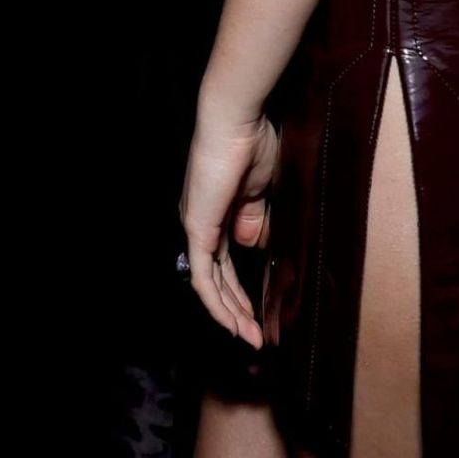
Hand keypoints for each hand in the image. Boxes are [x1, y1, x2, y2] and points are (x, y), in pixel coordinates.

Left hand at [180, 97, 278, 348]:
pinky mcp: (197, 228)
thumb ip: (255, 218)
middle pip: (217, 277)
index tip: (262, 313)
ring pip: (210, 282)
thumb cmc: (254, 145)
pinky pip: (203, 276)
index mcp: (216, 212)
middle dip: (237, 309)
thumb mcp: (262, 190)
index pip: (225, 263)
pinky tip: (233, 323)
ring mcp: (197, 226)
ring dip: (230, 313)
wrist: (237, 121)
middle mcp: (201, 222)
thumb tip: (253, 245)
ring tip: (251, 337)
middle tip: (257, 335)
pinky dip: (217, 303)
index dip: (241, 290)